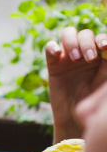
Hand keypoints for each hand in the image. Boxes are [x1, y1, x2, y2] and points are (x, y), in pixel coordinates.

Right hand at [46, 27, 106, 141]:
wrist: (74, 116)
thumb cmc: (93, 99)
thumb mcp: (104, 80)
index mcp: (100, 52)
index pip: (101, 37)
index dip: (103, 38)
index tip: (105, 47)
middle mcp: (84, 51)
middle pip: (85, 34)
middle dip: (88, 43)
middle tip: (89, 59)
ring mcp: (67, 56)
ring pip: (68, 34)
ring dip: (73, 42)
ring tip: (76, 59)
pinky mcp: (53, 64)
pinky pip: (50, 48)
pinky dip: (53, 46)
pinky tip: (58, 53)